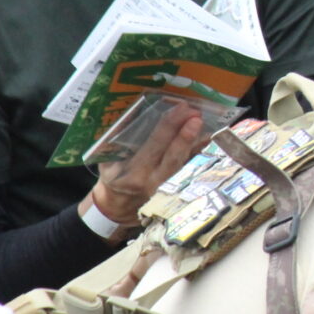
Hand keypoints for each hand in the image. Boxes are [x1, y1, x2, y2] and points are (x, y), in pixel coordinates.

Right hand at [89, 101, 205, 225]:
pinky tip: (206, 136)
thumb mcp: (107, 160)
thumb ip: (116, 140)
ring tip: (203, 121)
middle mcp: (153, 181)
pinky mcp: (177, 186)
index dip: (168, 127)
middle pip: (174, 157)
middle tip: (195, 114)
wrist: (119, 204)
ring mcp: (168, 186)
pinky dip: (199, 151)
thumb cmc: (113, 176)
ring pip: (186, 163)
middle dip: (186, 134)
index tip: (179, 109)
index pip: (154, 147)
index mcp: (134, 173)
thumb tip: (132, 112)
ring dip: (196, 142)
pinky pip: (191, 167)